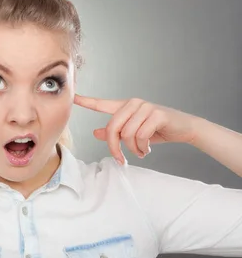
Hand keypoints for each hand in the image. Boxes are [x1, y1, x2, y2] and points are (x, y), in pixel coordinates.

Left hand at [74, 94, 200, 164]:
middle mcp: (133, 104)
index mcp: (125, 107)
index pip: (102, 104)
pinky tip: (148, 149)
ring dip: (133, 149)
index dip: (86, 102)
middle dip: (115, 147)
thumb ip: (115, 132)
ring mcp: (145, 107)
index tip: (72, 98)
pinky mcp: (157, 114)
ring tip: (141, 152)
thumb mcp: (133, 132)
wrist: (185, 129)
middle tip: (121, 159)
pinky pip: (141, 135)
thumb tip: (96, 133)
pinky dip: (143, 148)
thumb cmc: (157, 131)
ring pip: (127, 134)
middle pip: (112, 128)